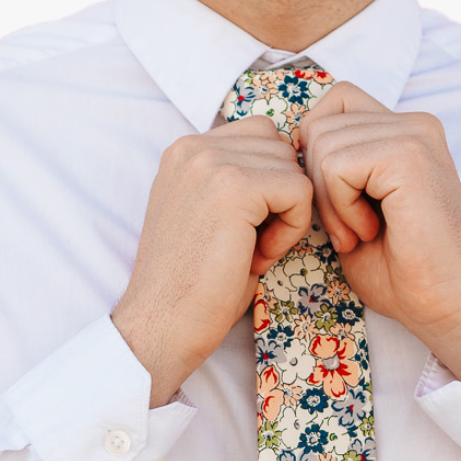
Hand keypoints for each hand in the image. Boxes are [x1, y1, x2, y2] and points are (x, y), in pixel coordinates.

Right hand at [113, 120, 313, 405]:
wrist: (160, 324)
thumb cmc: (192, 285)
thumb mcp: (213, 216)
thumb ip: (240, 181)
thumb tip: (295, 165)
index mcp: (185, 151)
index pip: (260, 136)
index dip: (269, 184)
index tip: (247, 229)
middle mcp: (193, 146)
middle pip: (281, 147)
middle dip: (281, 195)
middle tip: (252, 243)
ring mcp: (210, 162)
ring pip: (293, 169)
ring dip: (286, 214)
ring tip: (252, 251)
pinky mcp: (233, 187)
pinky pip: (300, 192)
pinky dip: (291, 230)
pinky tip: (258, 258)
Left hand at [297, 84, 460, 382]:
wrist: (445, 304)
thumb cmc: (401, 269)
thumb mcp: (354, 207)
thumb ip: (332, 167)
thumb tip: (288, 144)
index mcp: (405, 130)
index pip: (335, 102)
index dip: (316, 151)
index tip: (335, 203)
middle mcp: (414, 123)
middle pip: (320, 124)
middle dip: (318, 184)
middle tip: (352, 229)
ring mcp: (415, 134)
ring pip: (323, 145)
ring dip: (330, 201)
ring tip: (363, 232)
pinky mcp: (409, 155)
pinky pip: (337, 166)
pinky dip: (341, 208)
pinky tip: (370, 232)